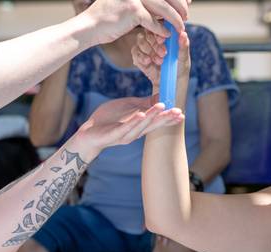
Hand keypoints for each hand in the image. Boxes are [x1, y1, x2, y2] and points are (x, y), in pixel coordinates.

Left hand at [68, 96, 183, 161]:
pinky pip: (124, 128)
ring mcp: (124, 135)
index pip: (157, 122)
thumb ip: (143, 104)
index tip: (181, 114)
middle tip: (178, 112)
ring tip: (162, 107)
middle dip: (165, 118)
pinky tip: (141, 115)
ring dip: (152, 117)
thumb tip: (160, 97)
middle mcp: (135, 132)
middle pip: (152, 125)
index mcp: (139, 126)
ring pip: (141, 126)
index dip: (169, 119)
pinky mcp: (113, 135)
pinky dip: (133, 122)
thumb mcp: (129, 107)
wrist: (89, 132)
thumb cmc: (109, 119)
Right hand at [81, 0, 189, 44]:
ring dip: (175, 18)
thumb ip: (145, 3)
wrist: (89, 27)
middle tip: (187, 15)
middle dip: (180, 5)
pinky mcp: (133, 11)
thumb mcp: (128, 5)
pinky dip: (161, 29)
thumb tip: (166, 7)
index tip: (188, 2)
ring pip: (163, 8)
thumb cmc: (107, 18)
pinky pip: (153, 21)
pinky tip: (166, 34)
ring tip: (181, 26)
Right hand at [132, 29, 190, 93]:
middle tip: (164, 54)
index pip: (159, 25)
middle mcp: (155, 40)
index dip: (159, 30)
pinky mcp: (140, 59)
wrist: (169, 89)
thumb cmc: (179, 73)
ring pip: (140, 41)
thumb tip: (183, 34)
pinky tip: (148, 62)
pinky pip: (135, 53)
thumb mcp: (184, 60)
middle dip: (154, 43)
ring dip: (149, 50)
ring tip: (159, 61)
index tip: (164, 40)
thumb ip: (183, 47)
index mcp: (167, 36)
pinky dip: (141, 57)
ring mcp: (146, 49)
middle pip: (148, 31)